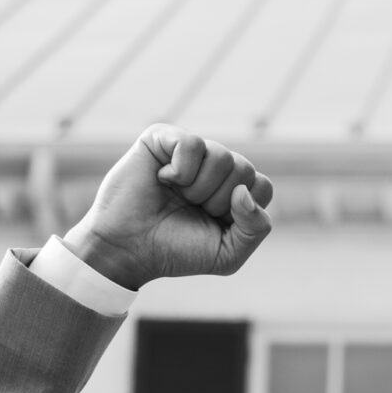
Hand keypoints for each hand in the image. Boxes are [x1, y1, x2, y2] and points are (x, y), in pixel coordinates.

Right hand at [64, 127, 273, 290]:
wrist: (128, 248)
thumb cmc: (176, 251)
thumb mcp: (227, 254)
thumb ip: (255, 229)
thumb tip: (245, 192)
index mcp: (233, 192)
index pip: (262, 186)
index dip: (241, 211)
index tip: (215, 223)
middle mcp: (215, 168)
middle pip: (244, 170)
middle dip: (218, 201)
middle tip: (191, 209)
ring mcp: (191, 151)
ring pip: (222, 156)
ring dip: (199, 188)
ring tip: (177, 195)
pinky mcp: (164, 138)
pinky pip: (193, 144)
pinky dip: (180, 171)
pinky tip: (163, 179)